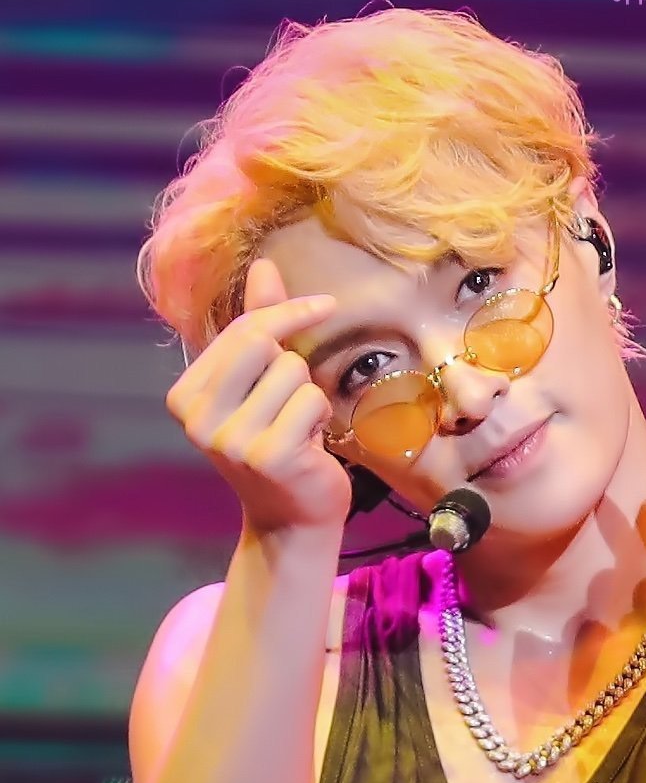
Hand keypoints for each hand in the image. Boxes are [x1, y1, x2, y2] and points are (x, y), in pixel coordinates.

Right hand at [165, 258, 352, 538]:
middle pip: (261, 341)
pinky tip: (308, 445)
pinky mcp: (268, 455)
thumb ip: (259, 325)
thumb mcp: (262, 382)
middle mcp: (197, 419)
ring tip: (296, 428)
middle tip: (296, 392)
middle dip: (290, 359)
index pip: (240, 328)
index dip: (286, 312)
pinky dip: (319, 418)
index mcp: (184, 396)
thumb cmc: (280, 442)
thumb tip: (263, 265)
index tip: (324, 305)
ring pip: (292, 371)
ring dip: (307, 396)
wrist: (292, 517)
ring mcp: (230, 439)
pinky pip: (310, 401)